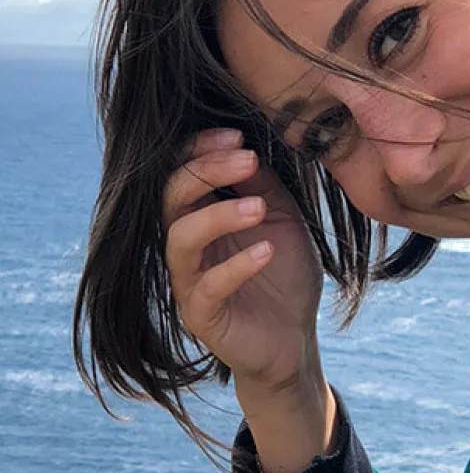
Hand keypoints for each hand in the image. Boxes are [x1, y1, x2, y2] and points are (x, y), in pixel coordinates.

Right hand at [163, 128, 323, 390]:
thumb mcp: (283, 219)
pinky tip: (267, 250)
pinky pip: (207, 287)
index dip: (202, 150)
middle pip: (172, 196)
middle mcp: (187, 244)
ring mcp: (189, 280)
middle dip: (206, 170)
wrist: (293, 336)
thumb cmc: (284, 273)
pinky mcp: (201, 315)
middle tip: (246, 158)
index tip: (238, 136)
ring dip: (218, 215)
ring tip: (258, 207)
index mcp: (202, 215)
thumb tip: (249, 148)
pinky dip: (237, 266)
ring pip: (180, 239)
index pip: (182, 172)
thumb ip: (265, 186)